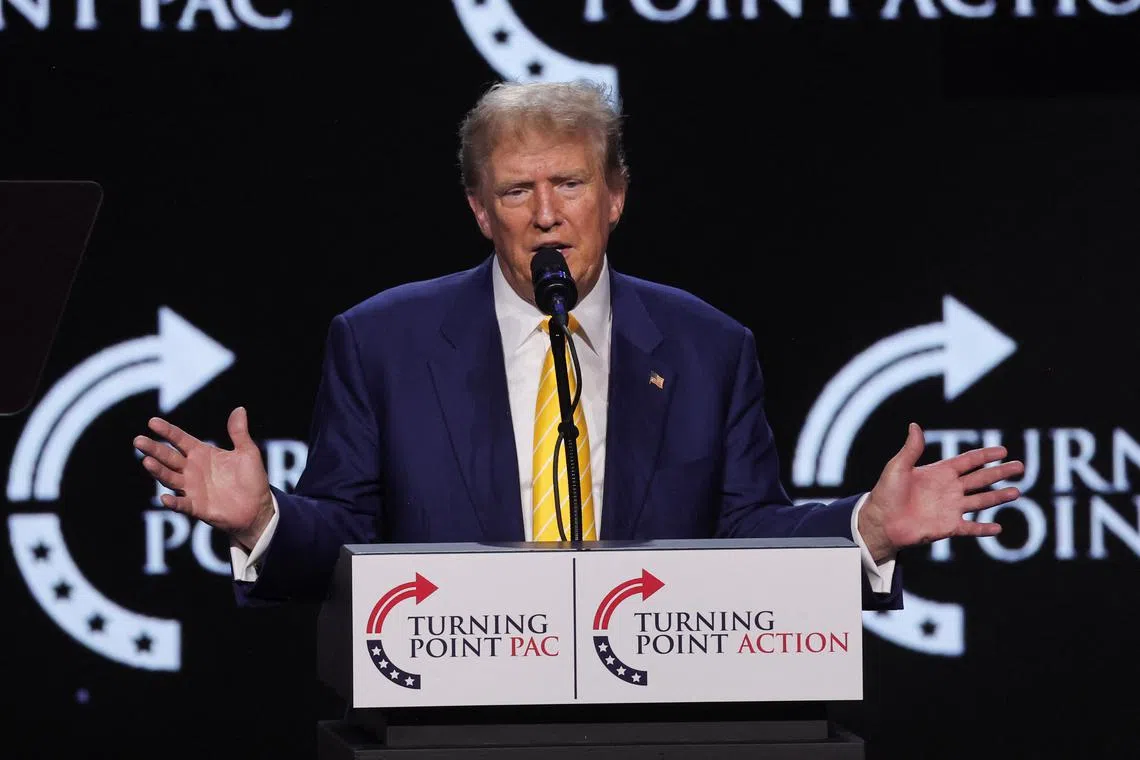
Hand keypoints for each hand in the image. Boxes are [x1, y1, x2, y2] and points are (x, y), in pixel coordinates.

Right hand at [133, 406, 273, 551]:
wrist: (258, 507)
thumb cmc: (251, 478)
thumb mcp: (247, 453)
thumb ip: (239, 433)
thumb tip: (240, 409)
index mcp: (202, 453)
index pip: (180, 440)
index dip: (167, 431)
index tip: (152, 422)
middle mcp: (192, 470)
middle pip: (169, 457)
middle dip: (154, 449)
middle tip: (138, 440)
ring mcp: (192, 489)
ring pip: (170, 478)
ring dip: (158, 471)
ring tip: (147, 462)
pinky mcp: (197, 507)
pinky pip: (182, 504)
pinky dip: (174, 502)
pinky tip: (165, 498)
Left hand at [858, 422, 1024, 562]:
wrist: (880, 521)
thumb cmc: (885, 492)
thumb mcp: (897, 467)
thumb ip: (910, 449)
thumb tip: (914, 425)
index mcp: (939, 473)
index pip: (968, 461)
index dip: (985, 455)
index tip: (1003, 450)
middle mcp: (949, 489)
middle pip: (980, 479)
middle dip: (1000, 472)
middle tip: (1020, 467)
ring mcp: (950, 508)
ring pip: (981, 501)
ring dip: (998, 497)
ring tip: (1017, 492)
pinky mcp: (947, 527)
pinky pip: (970, 528)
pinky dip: (983, 529)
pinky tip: (998, 528)